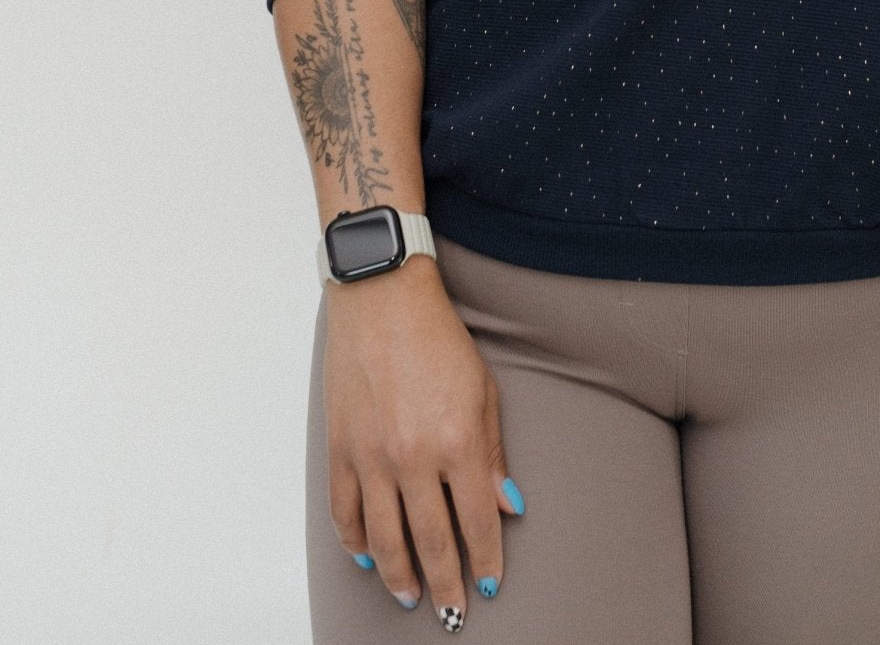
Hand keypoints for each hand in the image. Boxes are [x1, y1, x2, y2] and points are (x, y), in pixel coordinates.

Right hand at [324, 254, 524, 622]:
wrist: (382, 299)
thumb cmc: (438, 338)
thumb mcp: (484, 391)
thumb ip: (493, 455)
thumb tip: (507, 507)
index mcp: (457, 442)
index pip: (475, 523)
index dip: (486, 560)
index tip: (491, 584)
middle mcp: (413, 458)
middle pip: (432, 542)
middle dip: (446, 585)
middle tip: (453, 614)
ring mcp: (372, 456)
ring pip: (384, 539)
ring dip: (399, 576)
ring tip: (410, 597)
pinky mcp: (340, 448)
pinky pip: (345, 511)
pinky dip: (355, 541)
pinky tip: (367, 557)